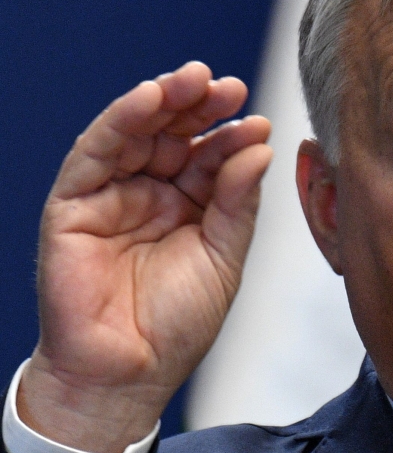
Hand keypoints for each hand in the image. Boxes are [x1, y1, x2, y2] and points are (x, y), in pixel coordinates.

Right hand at [17, 62, 271, 452]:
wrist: (129, 373)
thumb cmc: (176, 323)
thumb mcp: (223, 257)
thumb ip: (238, 201)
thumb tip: (260, 147)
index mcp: (190, 205)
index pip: (211, 156)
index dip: (232, 135)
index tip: (258, 122)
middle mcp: (151, 192)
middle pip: (175, 134)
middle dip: (200, 105)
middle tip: (229, 87)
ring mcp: (112, 194)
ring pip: (136, 133)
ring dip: (163, 101)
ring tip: (193, 80)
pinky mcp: (73, 203)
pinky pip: (94, 153)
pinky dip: (120, 121)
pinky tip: (148, 99)